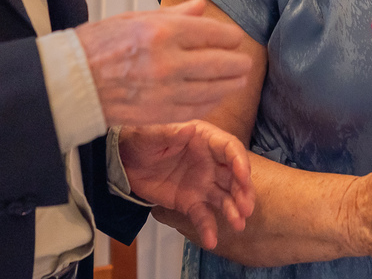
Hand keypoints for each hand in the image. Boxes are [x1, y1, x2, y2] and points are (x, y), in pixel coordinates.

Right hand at [75, 0, 252, 126]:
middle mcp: (168, 62)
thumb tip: (200, 7)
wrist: (73, 81)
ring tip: (238, 80)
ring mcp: (165, 91)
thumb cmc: (99, 45)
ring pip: (212, 89)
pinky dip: (211, 103)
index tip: (235, 38)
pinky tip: (217, 97)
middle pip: (219, 63)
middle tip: (245, 63)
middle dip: (237, 63)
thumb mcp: (136, 18)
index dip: (229, 37)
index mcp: (163, 32)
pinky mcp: (160, 113)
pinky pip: (196, 109)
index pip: (212, 33)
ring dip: (230, 85)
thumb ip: (174, 14)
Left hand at [116, 121, 253, 250]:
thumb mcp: (150, 136)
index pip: (230, 149)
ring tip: (239, 224)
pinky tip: (211, 240)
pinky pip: (203, 216)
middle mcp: (210, 162)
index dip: (240, 162)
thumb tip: (189, 131)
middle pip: (234, 176)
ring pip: (224, 198)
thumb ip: (169, 134)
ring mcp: (203, 184)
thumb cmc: (140, 142)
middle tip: (247, 208)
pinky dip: (208, 228)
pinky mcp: (191, 202)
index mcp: (205, 140)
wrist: (124, 163)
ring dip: (233, 210)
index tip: (244, 177)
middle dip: (243, 191)